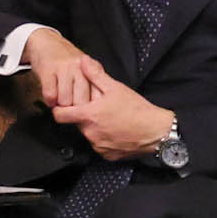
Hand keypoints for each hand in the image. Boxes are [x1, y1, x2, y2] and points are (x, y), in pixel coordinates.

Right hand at [21, 29, 101, 110]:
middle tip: (69, 108)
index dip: (90, 109)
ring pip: (65, 100)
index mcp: (91, 69)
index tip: (85, 112)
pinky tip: (51, 98)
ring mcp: (64, 68)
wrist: (46, 42)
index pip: (96, 97)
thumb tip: (99, 106)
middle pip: (81, 102)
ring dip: (60, 105)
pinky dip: (49, 101)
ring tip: (59, 102)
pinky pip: (50, 94)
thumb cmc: (66, 60)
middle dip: (74, 110)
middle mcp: (80, 68)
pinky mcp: (48, 70)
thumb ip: (94, 84)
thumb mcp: (85, 68)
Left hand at [49, 62, 175, 160]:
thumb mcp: (116, 87)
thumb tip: (83, 61)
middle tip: (98, 108)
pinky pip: (100, 146)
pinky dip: (104, 139)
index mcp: (88, 116)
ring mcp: (99, 146)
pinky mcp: (108, 155)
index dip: (60, 109)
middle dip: (84, 116)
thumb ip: (95, 75)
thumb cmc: (137, 110)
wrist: (157, 131)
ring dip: (94, 128)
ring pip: (89, 135)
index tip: (64, 105)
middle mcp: (90, 133)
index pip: (59, 115)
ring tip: (110, 119)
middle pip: (76, 124)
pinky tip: (116, 130)